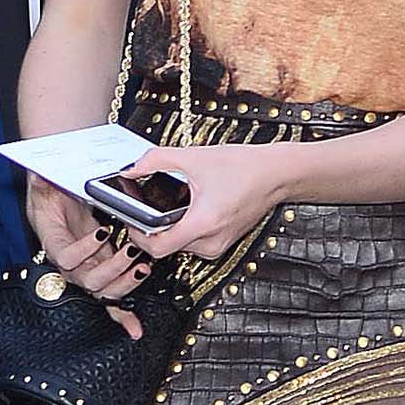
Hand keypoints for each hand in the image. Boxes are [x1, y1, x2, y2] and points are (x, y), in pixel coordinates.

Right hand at [28, 181, 146, 333]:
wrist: (60, 194)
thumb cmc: (52, 190)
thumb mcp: (44, 180)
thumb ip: (41, 178)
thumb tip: (39, 171)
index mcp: (54, 243)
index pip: (65, 258)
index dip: (82, 251)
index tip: (99, 232)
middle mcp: (70, 263)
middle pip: (88, 281)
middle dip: (112, 269)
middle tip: (130, 250)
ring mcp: (87, 268)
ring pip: (103, 291)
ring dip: (124, 284)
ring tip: (142, 268)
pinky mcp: (102, 269)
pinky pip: (110, 299)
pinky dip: (123, 315)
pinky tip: (134, 327)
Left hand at [129, 142, 293, 263]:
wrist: (274, 174)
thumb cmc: (242, 167)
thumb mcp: (192, 157)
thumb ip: (154, 160)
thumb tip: (129, 168)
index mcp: (203, 223)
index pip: (157, 248)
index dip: (137, 237)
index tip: (130, 221)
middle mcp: (210, 242)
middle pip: (166, 247)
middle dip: (151, 229)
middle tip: (143, 208)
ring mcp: (217, 246)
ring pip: (178, 246)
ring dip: (168, 229)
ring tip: (166, 206)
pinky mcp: (221, 244)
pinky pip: (192, 243)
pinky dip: (183, 229)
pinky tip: (185, 210)